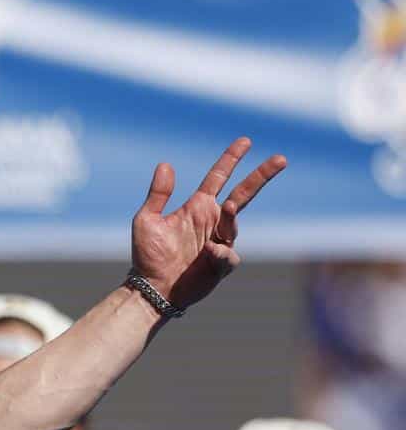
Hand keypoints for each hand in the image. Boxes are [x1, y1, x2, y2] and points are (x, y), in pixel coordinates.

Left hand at [129, 137, 285, 311]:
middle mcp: (212, 221)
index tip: (245, 141)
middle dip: (261, 176)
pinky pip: (228, 254)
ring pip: (234, 224)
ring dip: (232, 216)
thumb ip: (158, 194)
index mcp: (198, 207)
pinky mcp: (221, 264)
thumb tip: (165, 164)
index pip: (219, 178)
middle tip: (281, 158)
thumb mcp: (147, 220)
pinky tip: (207, 252)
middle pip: (243, 193)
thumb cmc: (148, 255)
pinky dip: (220, 252)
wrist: (152, 287)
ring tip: (228, 208)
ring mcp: (220, 241)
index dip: (231, 159)